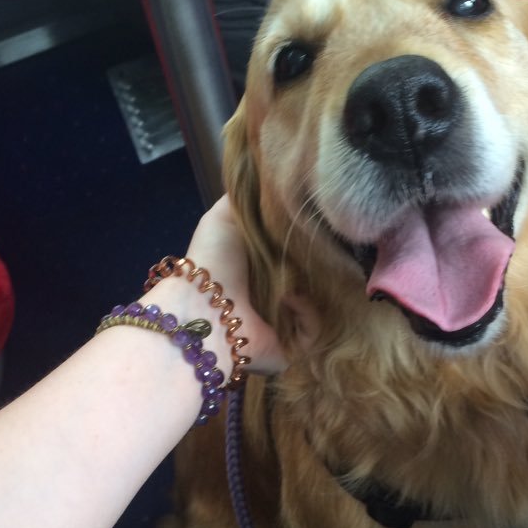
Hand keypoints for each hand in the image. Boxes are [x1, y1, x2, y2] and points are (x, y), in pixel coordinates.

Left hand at [185, 196, 317, 375]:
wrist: (202, 312)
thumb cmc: (212, 261)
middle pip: (310, 281)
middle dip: (316, 264)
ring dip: (315, 288)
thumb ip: (247, 198)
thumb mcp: (227, 215)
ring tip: (303, 271)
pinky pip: (313, 332)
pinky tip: (291, 297)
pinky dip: (307, 313)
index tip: (316, 223)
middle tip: (325, 245)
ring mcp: (282, 327)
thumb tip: (271, 177)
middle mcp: (271, 301)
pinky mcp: (290, 350)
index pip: (292, 256)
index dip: (304, 240)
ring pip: (319, 307)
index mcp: (257, 272)